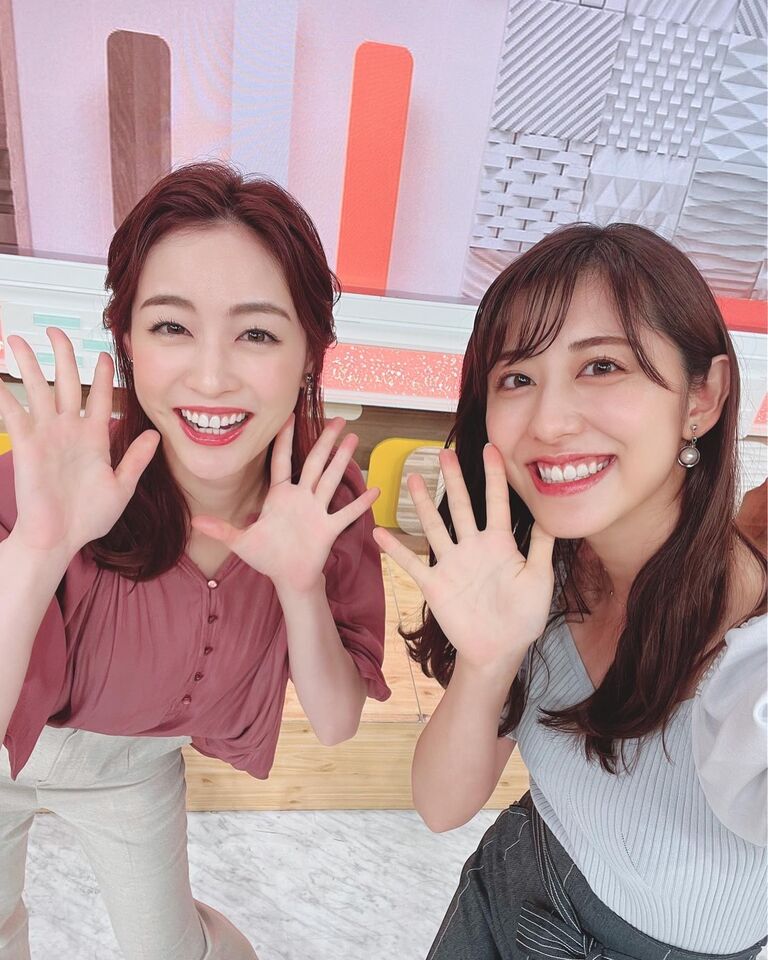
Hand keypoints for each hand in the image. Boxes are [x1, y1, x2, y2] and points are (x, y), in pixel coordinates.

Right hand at [0, 329, 159, 557]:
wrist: (61, 538)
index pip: (100, 397)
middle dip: (62, 356)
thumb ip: (137, 459)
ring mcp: (47, 435)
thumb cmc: (89, 518)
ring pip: (38, 390)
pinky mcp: (27, 445)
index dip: (103, 374)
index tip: (106, 353)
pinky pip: (14, 413)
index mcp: (94, 438)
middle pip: (67, 383)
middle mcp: (69, 431)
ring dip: (29, 364)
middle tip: (55, 331)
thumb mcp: (121, 486)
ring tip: (19, 340)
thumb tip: (155, 434)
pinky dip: (4, 395)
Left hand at [191, 415, 378, 593]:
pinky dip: (361, 503)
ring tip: (354, 439)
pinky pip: (347, 513)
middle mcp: (301, 498)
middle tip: (338, 419)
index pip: (280, 461)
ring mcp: (317, 511)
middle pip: (314, 463)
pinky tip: (375, 489)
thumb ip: (221, 529)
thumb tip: (194, 520)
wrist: (287, 577)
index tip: (289, 415)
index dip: (284, 438)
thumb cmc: (266, 557)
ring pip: (331, 479)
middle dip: (325, 441)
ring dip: (343, 460)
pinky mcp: (328, 528)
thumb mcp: (241, 542)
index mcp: (279, 496)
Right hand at [373, 444, 554, 671]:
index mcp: (499, 544)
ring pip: (433, 526)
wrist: (498, 651)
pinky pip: (410, 563)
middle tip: (445, 452)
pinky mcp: (434, 584)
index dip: (494, 476)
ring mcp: (451, 564)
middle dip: (454, 479)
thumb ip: (540, 547)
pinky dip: (394, 549)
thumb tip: (551, 514)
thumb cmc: (523, 618)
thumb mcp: (539, 579)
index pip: (496, 502)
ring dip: (422, 503)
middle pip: (460, 506)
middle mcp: (472, 548)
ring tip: (413, 477)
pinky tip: (379, 531)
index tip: (492, 449)